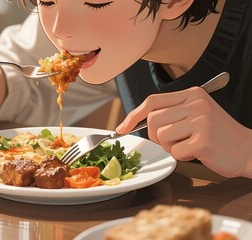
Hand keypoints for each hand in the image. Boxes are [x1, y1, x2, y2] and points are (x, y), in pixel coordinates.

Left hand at [116, 87, 251, 177]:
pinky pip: (175, 152)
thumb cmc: (217, 136)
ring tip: (188, 145)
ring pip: (161, 136)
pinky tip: (197, 152)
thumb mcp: (196, 114)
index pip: (152, 101)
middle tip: (171, 142)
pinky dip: (182, 156)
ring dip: (170, 147)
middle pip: (152, 120)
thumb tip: (139, 122)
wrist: (247, 149)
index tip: (122, 128)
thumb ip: (172, 113)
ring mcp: (201, 119)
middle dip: (155, 136)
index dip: (133, 115)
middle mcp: (195, 103)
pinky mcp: (204, 138)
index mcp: (191, 94)